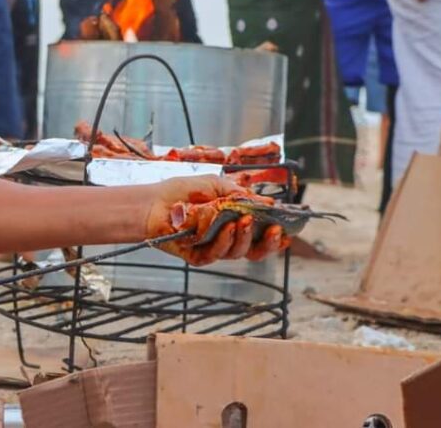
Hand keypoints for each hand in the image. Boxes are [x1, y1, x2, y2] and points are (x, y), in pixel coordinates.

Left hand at [145, 177, 287, 266]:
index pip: (260, 235)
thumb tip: (268, 204)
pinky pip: (216, 255)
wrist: (153, 201)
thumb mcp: (215, 185)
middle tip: (274, 230)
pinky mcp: (197, 257)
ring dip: (244, 237)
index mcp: (234, 223)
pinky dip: (223, 241)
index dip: (275, 238)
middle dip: (268, 243)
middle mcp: (226, 239)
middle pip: (254, 251)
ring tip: (243, 221)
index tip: (287, 231)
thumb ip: (239, 194)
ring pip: (237, 252)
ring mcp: (212, 249)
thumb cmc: (181, 191)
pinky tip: (225, 229)